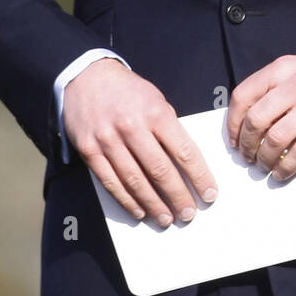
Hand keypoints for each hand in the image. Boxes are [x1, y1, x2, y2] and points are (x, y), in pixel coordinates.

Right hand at [63, 58, 217, 226]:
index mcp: (156, 113)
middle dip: (178, 196)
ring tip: (166, 218)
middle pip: (160, 170)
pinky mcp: (90, 151)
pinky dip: (126, 200)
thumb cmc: (128, 91)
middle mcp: (132, 127)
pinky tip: (139, 211)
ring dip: (153, 204)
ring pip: (135, 180)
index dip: (199, 176)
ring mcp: (109, 140)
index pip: (184, 151)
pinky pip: (111, 182)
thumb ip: (170, 128)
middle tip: (189, 214)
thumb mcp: (157, 100)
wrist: (86, 77)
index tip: (209, 193)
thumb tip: (188, 163)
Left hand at [227, 52, 295, 179]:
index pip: (243, 95)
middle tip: (246, 156)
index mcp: (283, 68)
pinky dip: (285, 167)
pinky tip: (281, 172)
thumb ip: (276, 85)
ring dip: (264, 159)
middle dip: (246, 144)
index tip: (233, 138)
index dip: (233, 122)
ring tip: (263, 166)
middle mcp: (295, 85)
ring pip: (275, 140)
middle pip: (256, 120)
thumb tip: (249, 117)